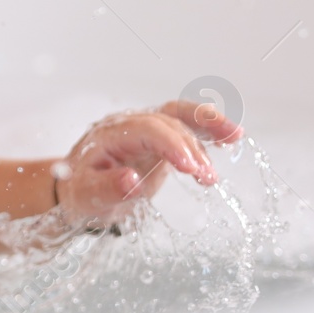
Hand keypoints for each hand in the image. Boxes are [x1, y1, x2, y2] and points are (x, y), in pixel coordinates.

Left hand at [54, 100, 243, 223]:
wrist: (77, 188)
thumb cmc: (80, 191)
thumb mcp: (87, 197)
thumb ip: (107, 189)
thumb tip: (130, 181)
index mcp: (108, 134)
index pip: (146, 130)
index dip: (171, 146)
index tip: (191, 168)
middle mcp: (128, 125)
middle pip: (166, 122)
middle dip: (192, 146)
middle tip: (209, 177)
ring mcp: (144, 129)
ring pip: (178, 115)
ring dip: (207, 126)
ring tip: (235, 140)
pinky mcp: (158, 139)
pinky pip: (183, 126)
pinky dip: (206, 129)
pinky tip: (229, 137)